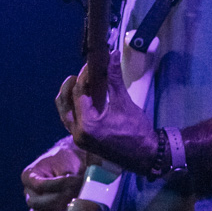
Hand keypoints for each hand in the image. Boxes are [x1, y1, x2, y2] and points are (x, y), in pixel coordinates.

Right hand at [21, 139, 85, 210]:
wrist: (74, 164)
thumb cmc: (68, 162)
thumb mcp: (65, 167)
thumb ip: (63, 183)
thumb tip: (68, 201)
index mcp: (29, 176)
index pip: (40, 186)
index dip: (58, 185)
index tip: (74, 179)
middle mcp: (29, 192)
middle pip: (37, 203)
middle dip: (58, 199)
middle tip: (74, 192)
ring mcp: (36, 206)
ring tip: (67, 206)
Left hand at [55, 50, 156, 175]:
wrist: (146, 156)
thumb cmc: (136, 131)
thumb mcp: (124, 103)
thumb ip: (114, 79)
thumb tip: (113, 55)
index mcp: (87, 125)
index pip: (79, 94)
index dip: (84, 76)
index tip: (91, 63)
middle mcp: (78, 133)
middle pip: (65, 104)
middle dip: (70, 87)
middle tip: (79, 74)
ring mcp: (79, 139)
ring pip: (66, 114)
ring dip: (70, 98)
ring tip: (79, 84)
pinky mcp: (84, 141)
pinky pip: (72, 121)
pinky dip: (75, 108)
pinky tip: (84, 99)